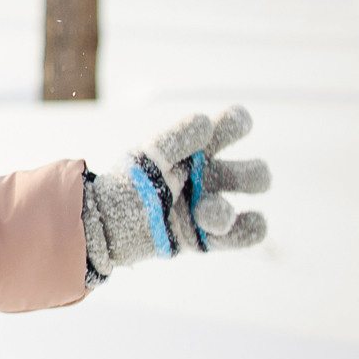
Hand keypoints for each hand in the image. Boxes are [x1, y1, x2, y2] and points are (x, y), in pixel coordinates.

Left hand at [83, 104, 269, 280]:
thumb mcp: (148, 158)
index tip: (241, 120)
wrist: (106, 226)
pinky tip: (232, 226)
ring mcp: (208, 208)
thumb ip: (175, 140)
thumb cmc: (127, 185)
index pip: (224, 131)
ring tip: (203, 213)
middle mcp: (206, 178)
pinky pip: (245, 234)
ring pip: (242, 213)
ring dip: (228, 208)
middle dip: (252, 175)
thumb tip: (207, 122)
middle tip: (238, 180)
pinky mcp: (205, 237)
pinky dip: (249, 230)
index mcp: (192, 152)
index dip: (237, 123)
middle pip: (250, 172)